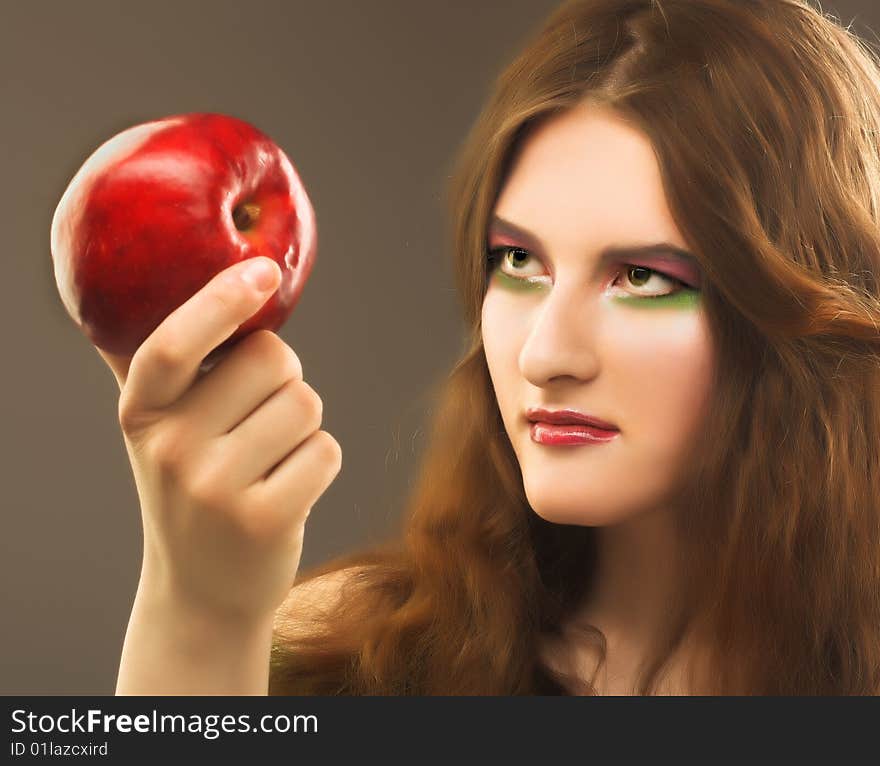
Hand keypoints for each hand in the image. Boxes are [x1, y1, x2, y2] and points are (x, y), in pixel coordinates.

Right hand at [97, 257, 341, 623]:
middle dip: (284, 377)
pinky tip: (286, 490)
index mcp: (141, 412)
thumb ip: (162, 366)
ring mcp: (215, 489)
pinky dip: (319, 463)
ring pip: (306, 404)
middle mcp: (170, 448)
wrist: (203, 591)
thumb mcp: (160, 431)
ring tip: (269, 461)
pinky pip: (326, 451)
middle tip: (261, 417)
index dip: (221, 300)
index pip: (175, 343)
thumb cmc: (193, 489)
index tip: (264, 270)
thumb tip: (146, 279)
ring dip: (302, 427)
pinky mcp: (265, 520)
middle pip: (272, 359)